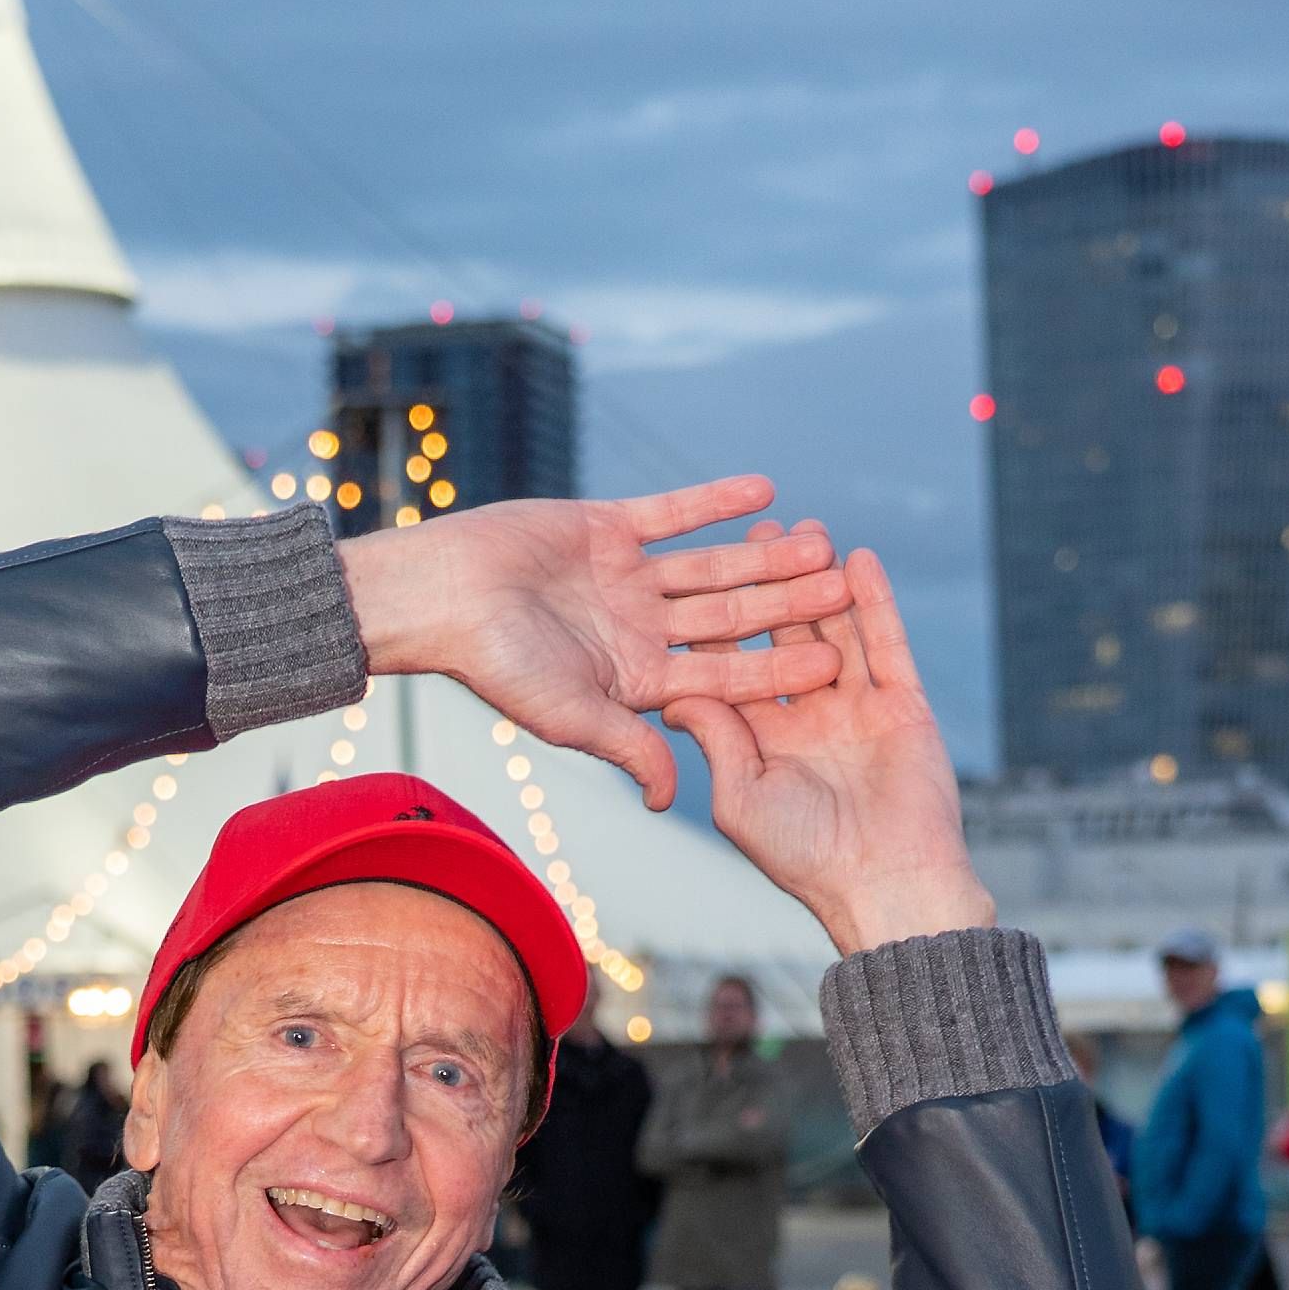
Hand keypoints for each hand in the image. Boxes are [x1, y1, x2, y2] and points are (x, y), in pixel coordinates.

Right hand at [337, 478, 850, 802]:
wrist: (442, 596)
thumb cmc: (495, 665)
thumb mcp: (571, 715)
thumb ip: (630, 746)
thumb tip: (671, 799)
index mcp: (639, 679)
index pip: (725, 675)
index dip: (778, 668)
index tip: (835, 663)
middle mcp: (641, 629)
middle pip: (731, 617)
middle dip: (787, 606)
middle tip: (846, 591)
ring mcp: (628, 578)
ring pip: (713, 565)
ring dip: (764, 553)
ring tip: (820, 540)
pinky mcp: (609, 527)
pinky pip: (674, 514)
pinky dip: (715, 502)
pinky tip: (765, 490)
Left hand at [665, 538, 993, 955]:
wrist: (886, 884)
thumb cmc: (805, 857)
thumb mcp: (741, 799)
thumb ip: (715, 740)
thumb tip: (672, 696)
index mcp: (764, 741)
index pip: (737, 669)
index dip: (720, 625)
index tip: (699, 579)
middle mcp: (809, 717)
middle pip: (787, 637)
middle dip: (773, 586)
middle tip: (757, 534)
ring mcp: (858, 708)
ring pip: (837, 630)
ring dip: (821, 581)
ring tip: (806, 529)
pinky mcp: (902, 705)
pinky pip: (886, 643)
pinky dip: (873, 601)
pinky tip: (858, 558)